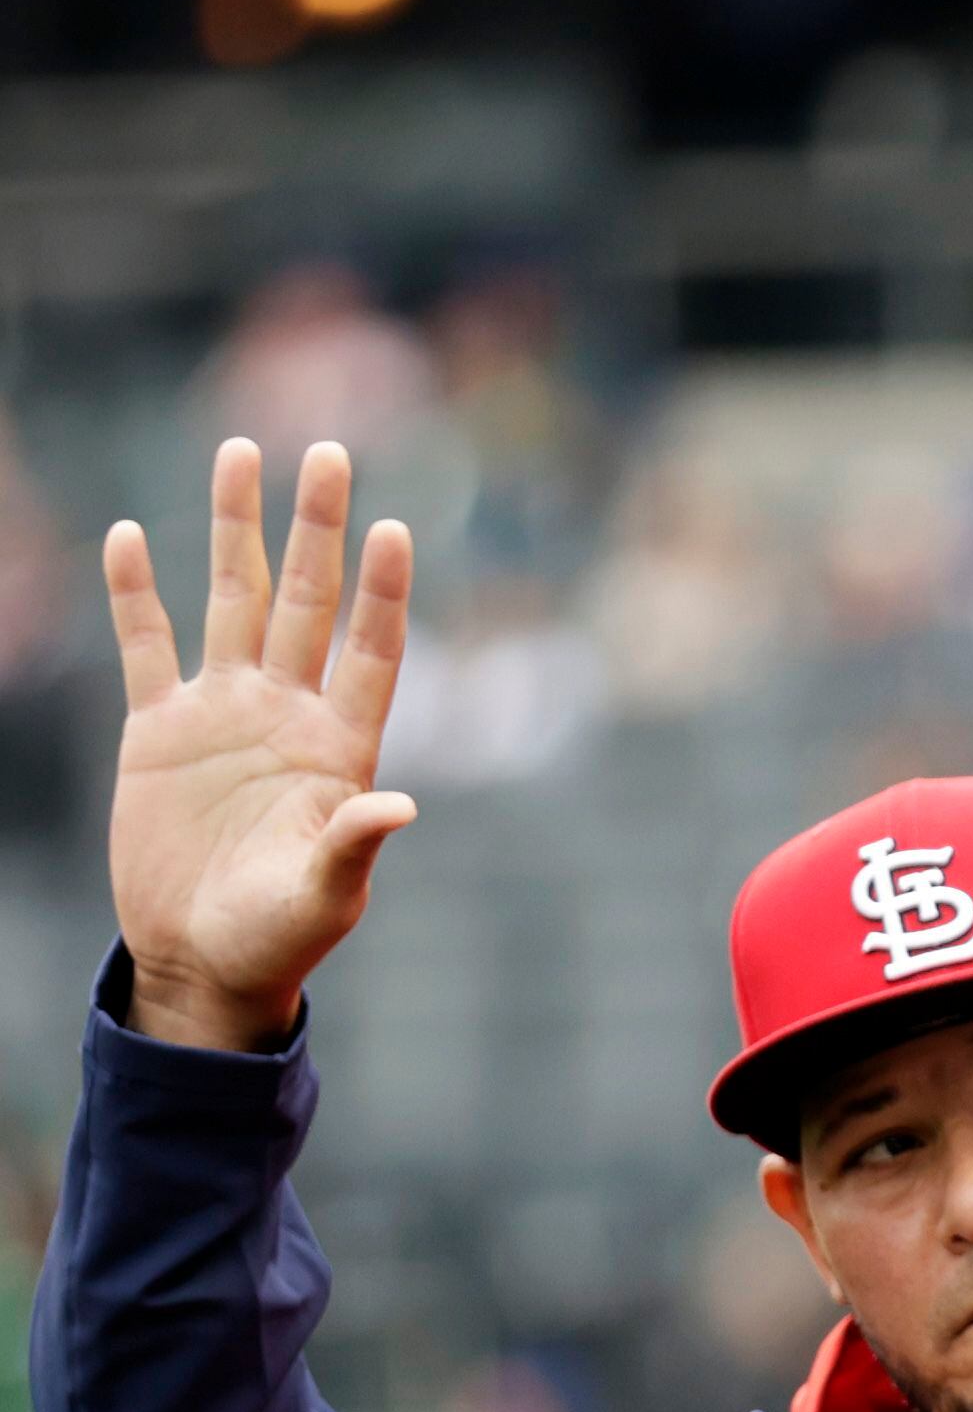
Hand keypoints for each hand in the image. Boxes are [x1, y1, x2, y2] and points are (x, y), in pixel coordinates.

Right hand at [104, 438, 415, 1050]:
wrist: (204, 961)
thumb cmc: (279, 939)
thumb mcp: (324, 896)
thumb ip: (355, 846)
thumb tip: (399, 805)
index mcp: (339, 749)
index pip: (371, 652)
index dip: (382, 593)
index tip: (394, 528)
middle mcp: (286, 714)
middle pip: (305, 601)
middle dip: (315, 528)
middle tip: (329, 450)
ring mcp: (224, 714)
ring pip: (231, 599)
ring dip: (236, 529)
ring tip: (239, 450)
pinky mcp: (159, 731)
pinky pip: (147, 646)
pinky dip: (137, 593)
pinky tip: (134, 535)